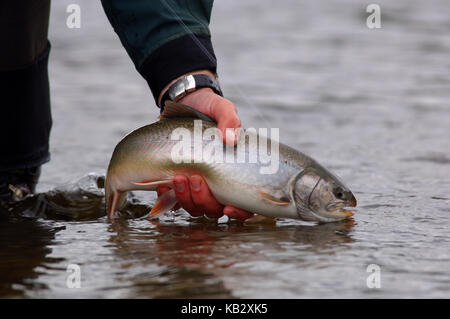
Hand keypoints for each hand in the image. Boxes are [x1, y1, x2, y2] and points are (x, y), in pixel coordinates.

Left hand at [156, 72, 252, 220]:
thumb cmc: (210, 109)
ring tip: (179, 177)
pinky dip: (168, 196)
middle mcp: (218, 184)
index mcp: (236, 172)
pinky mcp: (179, 183)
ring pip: (195, 208)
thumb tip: (230, 139)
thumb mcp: (222, 109)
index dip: (239, 212)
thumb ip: (229, 120)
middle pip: (215, 209)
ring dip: (186, 198)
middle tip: (195, 178)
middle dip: (204, 199)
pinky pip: (173, 200)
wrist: (187, 104)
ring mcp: (198, 186)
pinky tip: (164, 183)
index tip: (228, 207)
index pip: (245, 204)